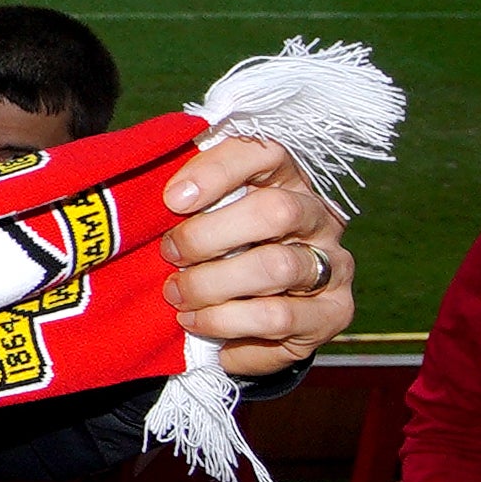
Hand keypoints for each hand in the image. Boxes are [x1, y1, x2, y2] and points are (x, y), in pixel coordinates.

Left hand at [158, 128, 357, 378]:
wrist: (255, 321)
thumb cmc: (217, 255)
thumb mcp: (202, 220)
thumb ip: (186, 201)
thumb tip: (147, 193)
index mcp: (285, 179)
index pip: (264, 153)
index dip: (217, 171)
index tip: (172, 199)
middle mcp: (317, 216)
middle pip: (274, 211)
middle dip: (208, 237)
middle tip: (169, 256)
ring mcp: (333, 264)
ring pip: (276, 267)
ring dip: (214, 286)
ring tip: (180, 300)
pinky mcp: (333, 312)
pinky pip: (278, 317)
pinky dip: (229, 325)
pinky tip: (202, 328)